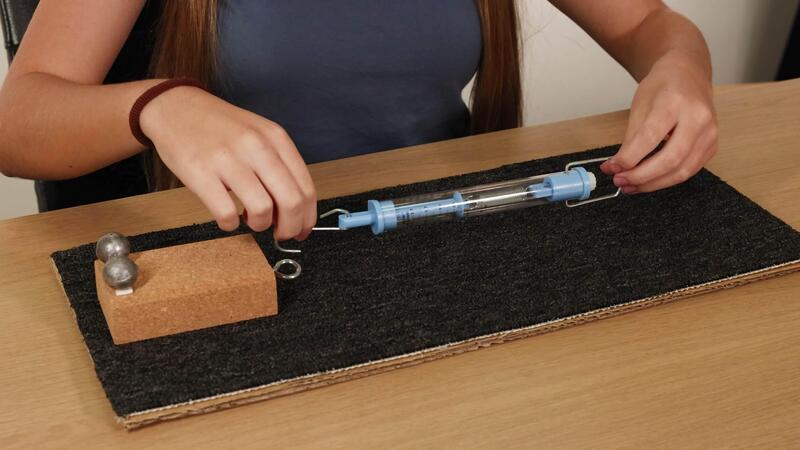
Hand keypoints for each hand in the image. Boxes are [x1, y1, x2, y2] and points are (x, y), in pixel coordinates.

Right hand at [140, 86, 316, 239]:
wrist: (175, 106)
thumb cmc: (219, 126)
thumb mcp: (259, 134)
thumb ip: (279, 166)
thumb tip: (293, 210)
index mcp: (276, 138)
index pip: (306, 188)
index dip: (307, 218)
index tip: (302, 230)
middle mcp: (256, 146)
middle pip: (291, 202)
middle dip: (290, 228)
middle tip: (280, 234)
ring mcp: (228, 158)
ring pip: (262, 210)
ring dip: (260, 225)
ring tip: (250, 219)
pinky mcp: (199, 172)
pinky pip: (226, 213)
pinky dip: (230, 224)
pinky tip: (227, 217)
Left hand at [600, 50, 718, 193]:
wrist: (689, 75)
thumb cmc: (663, 86)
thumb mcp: (640, 104)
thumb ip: (631, 137)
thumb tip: (617, 166)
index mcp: (676, 101)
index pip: (651, 136)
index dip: (629, 158)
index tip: (611, 167)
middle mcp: (698, 117)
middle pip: (671, 158)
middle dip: (641, 176)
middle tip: (619, 181)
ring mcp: (710, 133)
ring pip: (682, 171)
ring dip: (652, 184)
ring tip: (630, 186)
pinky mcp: (712, 146)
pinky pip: (689, 171)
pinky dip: (666, 180)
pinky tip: (648, 181)